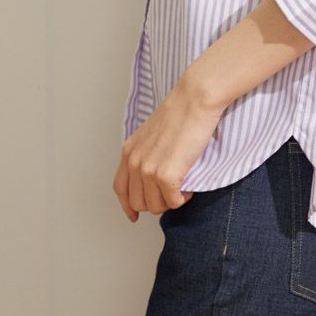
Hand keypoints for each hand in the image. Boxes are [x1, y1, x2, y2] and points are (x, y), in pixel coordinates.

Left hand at [113, 79, 223, 221]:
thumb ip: (147, 154)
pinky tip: (190, 186)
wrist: (195, 99)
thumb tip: (154, 178)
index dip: (127, 206)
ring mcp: (148, 169)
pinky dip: (184, 198)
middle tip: (173, 192)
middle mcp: (134, 162)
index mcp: (129, 151)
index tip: (134, 216)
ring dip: (171, 201)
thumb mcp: (153, 134)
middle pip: (138, 203)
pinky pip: (174, 202)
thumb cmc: (182, 112)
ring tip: (183, 185)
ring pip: (155, 206)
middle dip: (157, 202)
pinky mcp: (166, 175)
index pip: (120, 189)